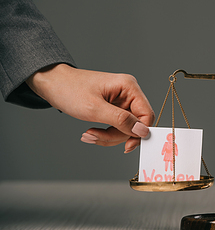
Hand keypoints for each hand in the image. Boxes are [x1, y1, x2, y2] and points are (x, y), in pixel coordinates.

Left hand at [27, 64, 154, 151]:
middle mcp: (128, 92)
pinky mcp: (113, 107)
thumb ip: (121, 120)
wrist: (51, 84)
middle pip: (136, 124)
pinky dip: (105, 133)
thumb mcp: (95, 109)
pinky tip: (91, 132)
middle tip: (97, 136)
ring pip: (126, 128)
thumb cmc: (69, 89)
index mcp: (129, 87)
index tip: (127, 146)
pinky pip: (117, 126)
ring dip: (108, 136)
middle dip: (116, 135)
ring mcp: (121, 100)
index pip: (146, 114)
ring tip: (89, 135)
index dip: (139, 132)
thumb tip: (142, 131)